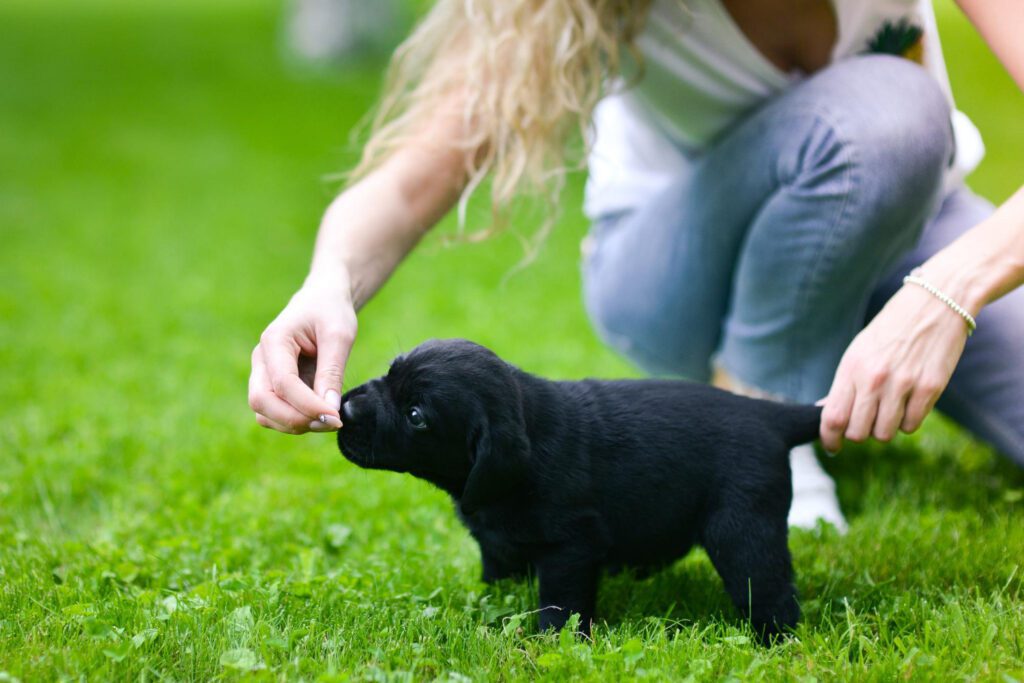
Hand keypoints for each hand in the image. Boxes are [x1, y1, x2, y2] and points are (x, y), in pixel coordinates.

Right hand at [249, 274, 356, 433]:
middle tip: (331, 422)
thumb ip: (332, 372)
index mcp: (274, 341)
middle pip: (261, 402)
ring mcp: (262, 374)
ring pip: (264, 413)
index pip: (283, 383)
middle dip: (295, 420)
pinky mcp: (271, 385)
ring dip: (295, 424)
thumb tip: (330, 411)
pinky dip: (294, 421)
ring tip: (329, 419)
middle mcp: (261, 359)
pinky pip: (273, 414)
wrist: (322, 301)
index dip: (308, 405)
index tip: (336, 416)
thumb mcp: (339, 336)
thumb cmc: (331, 312)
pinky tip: (319, 415)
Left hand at [820, 282, 970, 450]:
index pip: (833, 418)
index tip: (832, 447)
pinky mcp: (930, 388)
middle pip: (858, 433)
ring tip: (888, 409)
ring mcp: (903, 385)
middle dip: (859, 434)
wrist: (936, 303)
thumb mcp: (859, 351)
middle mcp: (875, 379)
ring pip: (884, 434)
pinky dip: (906, 421)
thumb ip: (844, 384)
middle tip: (866, 422)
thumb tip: (824, 411)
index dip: (829, 439)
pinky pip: (911, 425)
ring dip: (884, 429)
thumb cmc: (891, 330)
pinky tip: (907, 403)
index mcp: (852, 368)